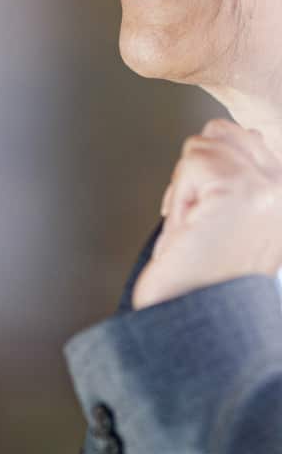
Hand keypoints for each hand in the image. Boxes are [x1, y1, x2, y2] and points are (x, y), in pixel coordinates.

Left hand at [133, 118, 281, 308]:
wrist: (196, 320)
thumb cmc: (205, 276)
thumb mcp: (237, 218)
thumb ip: (246, 176)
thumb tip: (248, 134)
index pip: (247, 136)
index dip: (212, 167)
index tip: (212, 212)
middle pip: (220, 134)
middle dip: (196, 175)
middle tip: (202, 223)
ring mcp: (274, 190)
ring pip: (203, 145)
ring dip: (186, 188)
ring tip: (198, 229)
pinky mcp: (245, 192)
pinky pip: (194, 162)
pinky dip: (181, 196)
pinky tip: (194, 229)